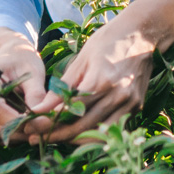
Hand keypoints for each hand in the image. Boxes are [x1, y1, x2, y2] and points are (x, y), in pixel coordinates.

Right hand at [0, 29, 47, 140]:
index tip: (40, 123)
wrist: (13, 54)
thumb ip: (36, 94)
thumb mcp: (33, 72)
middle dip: (19, 131)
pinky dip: (14, 132)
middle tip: (43, 127)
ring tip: (38, 125)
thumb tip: (40, 118)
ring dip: (17, 134)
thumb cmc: (23, 60)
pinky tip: (29, 124)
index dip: (18, 121)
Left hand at [19, 0, 173, 144]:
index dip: (48, 123)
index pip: (70, 111)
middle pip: (82, 127)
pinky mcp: (136, 108)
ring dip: (73, 139)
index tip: (29, 127)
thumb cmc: (108, 41)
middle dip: (56, 135)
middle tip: (33, 136)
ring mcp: (130, 104)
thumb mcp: (81, 60)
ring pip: (97, 134)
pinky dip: (91, 134)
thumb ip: (62, 88)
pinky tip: (74, 131)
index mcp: (101, 81)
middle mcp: (118, 97)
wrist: (143, 33)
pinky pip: (111, 129)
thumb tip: (39, 109)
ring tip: (51, 136)